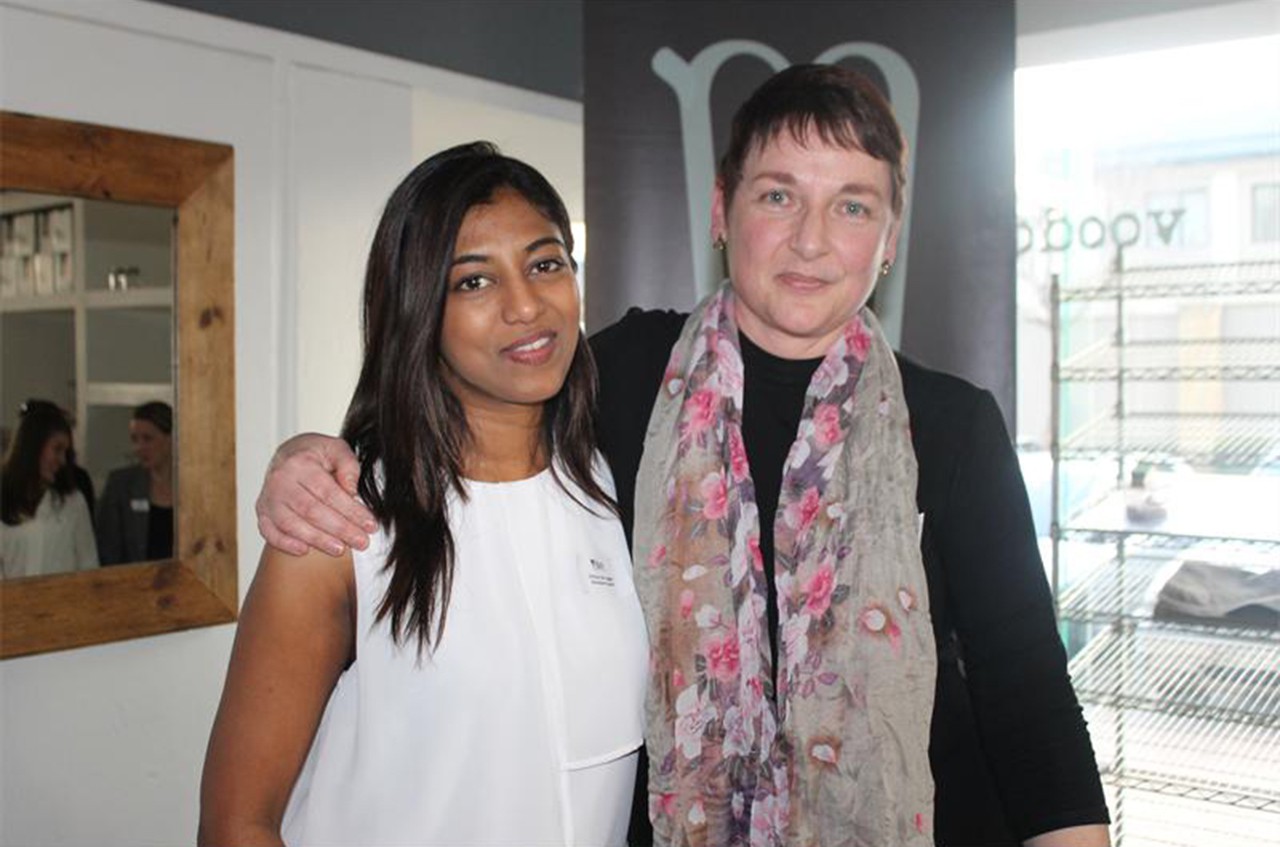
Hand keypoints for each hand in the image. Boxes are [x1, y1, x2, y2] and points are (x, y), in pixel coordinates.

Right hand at [255, 433, 374, 555]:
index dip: (351, 511)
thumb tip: (350, 491)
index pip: (329, 493)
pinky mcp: (262, 511)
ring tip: (340, 549)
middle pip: (311, 511)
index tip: (370, 525)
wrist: (289, 453)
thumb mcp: (337, 448)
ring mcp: (268, 497)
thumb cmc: (316, 454)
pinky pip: (269, 531)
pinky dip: (285, 543)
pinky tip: (305, 550)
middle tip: (361, 542)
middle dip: (340, 529)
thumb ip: (348, 466)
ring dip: (317, 540)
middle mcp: (280, 480)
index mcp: (300, 463)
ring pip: (291, 524)